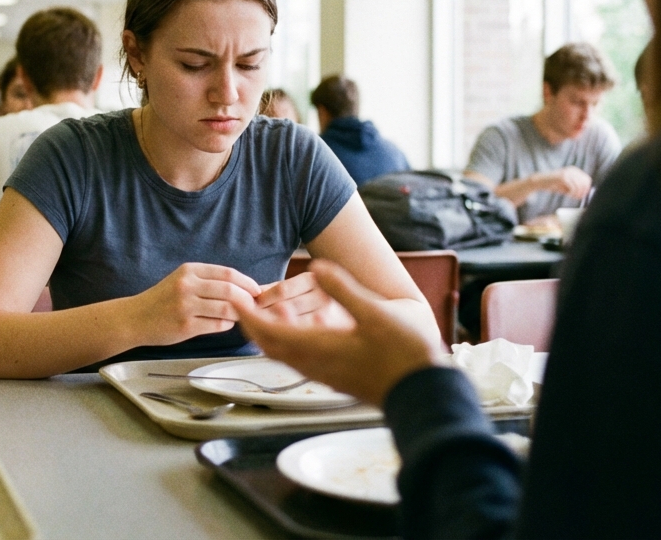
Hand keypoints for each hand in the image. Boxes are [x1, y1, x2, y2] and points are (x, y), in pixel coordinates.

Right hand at [129, 263, 261, 345]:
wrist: (135, 318)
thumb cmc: (162, 300)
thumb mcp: (181, 280)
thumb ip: (207, 280)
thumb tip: (241, 286)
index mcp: (189, 270)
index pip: (227, 273)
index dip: (246, 282)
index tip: (256, 290)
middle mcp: (187, 285)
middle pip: (230, 290)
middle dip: (248, 298)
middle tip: (255, 305)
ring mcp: (186, 306)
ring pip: (227, 309)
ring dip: (239, 314)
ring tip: (241, 316)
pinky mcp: (185, 326)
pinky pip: (217, 325)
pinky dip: (226, 325)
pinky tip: (224, 324)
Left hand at [237, 260, 443, 405]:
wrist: (425, 394)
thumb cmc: (405, 354)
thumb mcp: (375, 313)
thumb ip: (343, 290)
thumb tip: (316, 266)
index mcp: (320, 347)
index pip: (269, 333)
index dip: (249, 315)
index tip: (235, 299)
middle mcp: (317, 365)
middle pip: (271, 347)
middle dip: (253, 325)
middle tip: (244, 305)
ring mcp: (327, 375)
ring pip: (286, 355)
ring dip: (272, 334)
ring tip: (271, 312)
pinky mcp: (338, 379)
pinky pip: (302, 361)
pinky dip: (292, 343)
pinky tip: (304, 330)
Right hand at [538, 166, 591, 198]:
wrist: (540, 181)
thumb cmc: (554, 185)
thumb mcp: (567, 186)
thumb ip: (576, 187)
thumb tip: (586, 192)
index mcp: (575, 170)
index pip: (587, 179)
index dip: (586, 189)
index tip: (581, 195)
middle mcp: (572, 170)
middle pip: (585, 182)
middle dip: (582, 192)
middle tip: (577, 197)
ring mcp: (567, 172)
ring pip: (580, 185)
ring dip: (577, 193)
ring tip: (571, 196)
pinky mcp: (563, 176)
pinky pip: (573, 187)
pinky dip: (572, 193)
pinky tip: (568, 194)